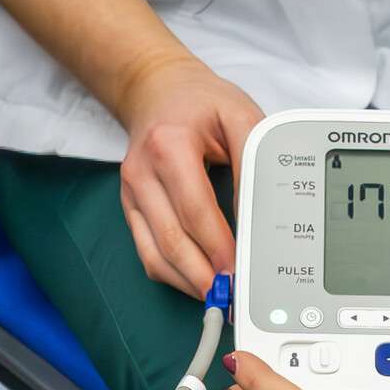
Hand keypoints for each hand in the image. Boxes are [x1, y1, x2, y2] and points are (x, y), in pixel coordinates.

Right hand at [115, 53, 262, 296]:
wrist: (157, 90)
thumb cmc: (200, 103)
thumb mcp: (238, 114)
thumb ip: (254, 158)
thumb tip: (260, 212)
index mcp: (168, 146)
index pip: (195, 210)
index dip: (219, 247)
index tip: (242, 270)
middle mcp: (142, 173)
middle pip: (172, 239)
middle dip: (204, 275)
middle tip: (233, 298)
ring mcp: (131, 193)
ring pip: (154, 254)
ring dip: (187, 282)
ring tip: (218, 299)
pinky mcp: (130, 207)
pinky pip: (146, 252)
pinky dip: (171, 274)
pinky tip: (197, 282)